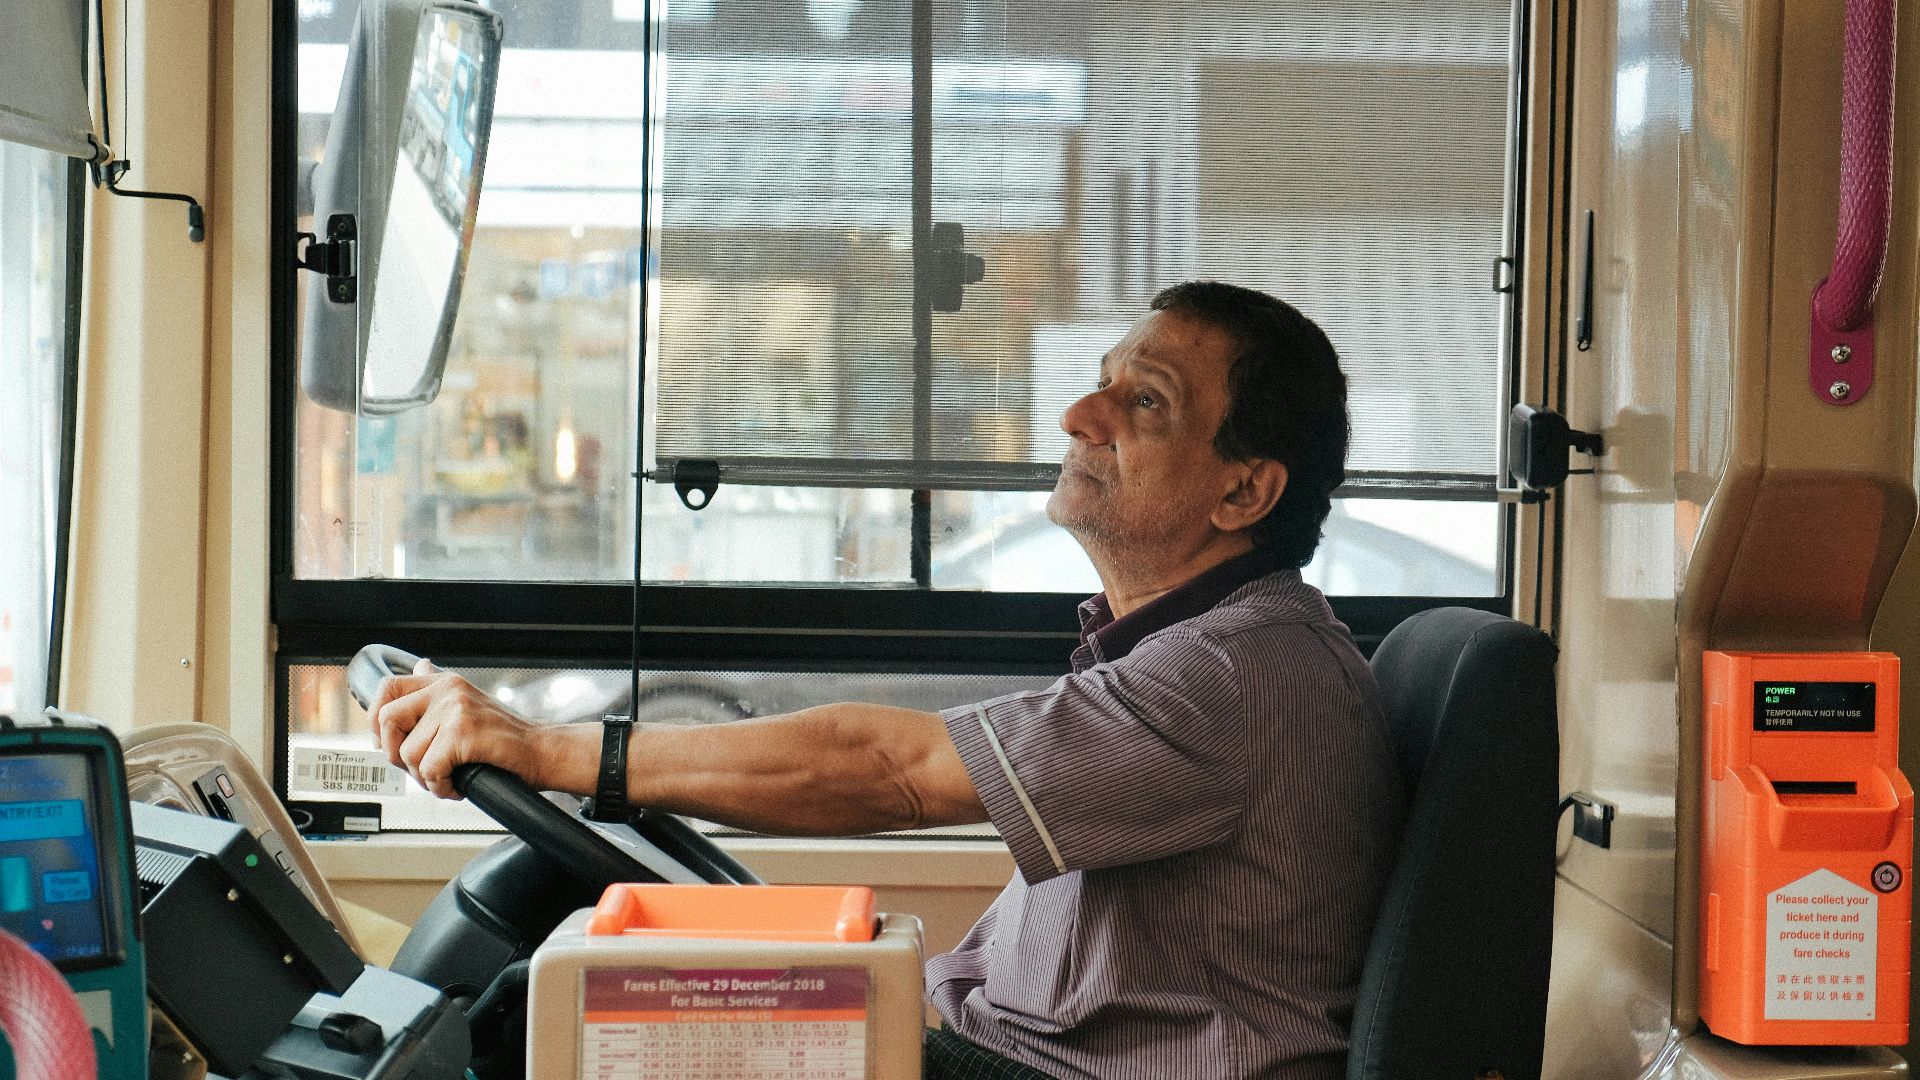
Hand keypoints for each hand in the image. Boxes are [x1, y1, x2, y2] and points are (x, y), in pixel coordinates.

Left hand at [368, 658, 559, 798]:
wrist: (544, 752)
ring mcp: (456, 709)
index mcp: (445, 682)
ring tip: (449, 779)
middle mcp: (448, 690)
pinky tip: (458, 785)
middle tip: (422, 769)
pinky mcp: (463, 733)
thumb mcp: (468, 706)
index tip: (387, 743)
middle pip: (387, 721)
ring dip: (425, 778)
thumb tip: (419, 665)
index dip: (375, 719)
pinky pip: (429, 769)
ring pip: (407, 753)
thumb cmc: (506, 740)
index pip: (388, 688)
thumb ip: (438, 692)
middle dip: (396, 755)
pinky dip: (441, 787)